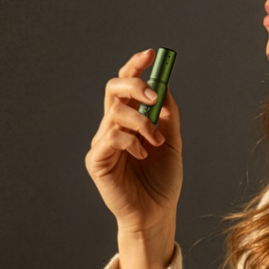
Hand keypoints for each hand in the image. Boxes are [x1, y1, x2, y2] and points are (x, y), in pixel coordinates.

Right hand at [85, 49, 182, 268]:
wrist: (157, 213)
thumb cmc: (162, 180)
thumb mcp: (172, 141)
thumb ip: (167, 114)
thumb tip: (166, 84)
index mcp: (129, 119)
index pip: (126, 85)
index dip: (135, 66)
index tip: (151, 54)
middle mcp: (112, 127)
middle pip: (114, 89)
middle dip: (134, 83)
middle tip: (154, 94)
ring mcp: (102, 143)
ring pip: (115, 112)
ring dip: (142, 122)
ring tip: (156, 141)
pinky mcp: (96, 160)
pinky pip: (111, 137)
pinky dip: (131, 140)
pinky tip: (143, 154)